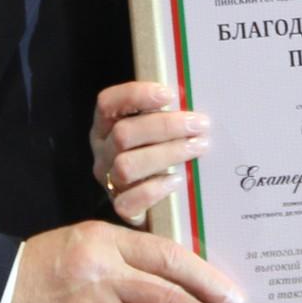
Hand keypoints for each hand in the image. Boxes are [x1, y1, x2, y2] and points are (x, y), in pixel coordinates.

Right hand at [89, 81, 210, 225]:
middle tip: (199, 124)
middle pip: (123, 133)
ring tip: (197, 147)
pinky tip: (177, 180)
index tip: (168, 95)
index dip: (134, 95)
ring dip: (167, 154)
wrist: (159, 205)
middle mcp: (103, 152)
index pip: (107, 104)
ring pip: (126, 165)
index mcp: (106, 126)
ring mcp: (109, 181)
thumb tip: (193, 94)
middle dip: (165, 126)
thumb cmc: (161, 154)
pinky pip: (128, 201)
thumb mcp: (157, 130)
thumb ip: (166, 113)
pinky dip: (154, 190)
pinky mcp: (121, 208)